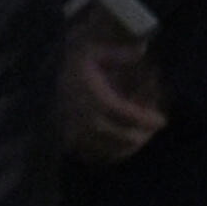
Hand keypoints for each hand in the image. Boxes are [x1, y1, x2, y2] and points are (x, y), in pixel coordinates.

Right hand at [60, 33, 166, 165]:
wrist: (44, 76)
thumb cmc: (74, 62)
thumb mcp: (93, 50)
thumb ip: (118, 51)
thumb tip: (141, 50)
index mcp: (89, 96)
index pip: (122, 112)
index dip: (144, 119)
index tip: (162, 121)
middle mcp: (81, 116)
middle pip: (118, 135)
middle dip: (140, 135)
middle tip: (153, 128)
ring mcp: (73, 130)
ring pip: (108, 149)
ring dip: (129, 146)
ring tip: (141, 137)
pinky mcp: (68, 140)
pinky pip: (93, 155)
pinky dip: (111, 154)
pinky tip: (123, 147)